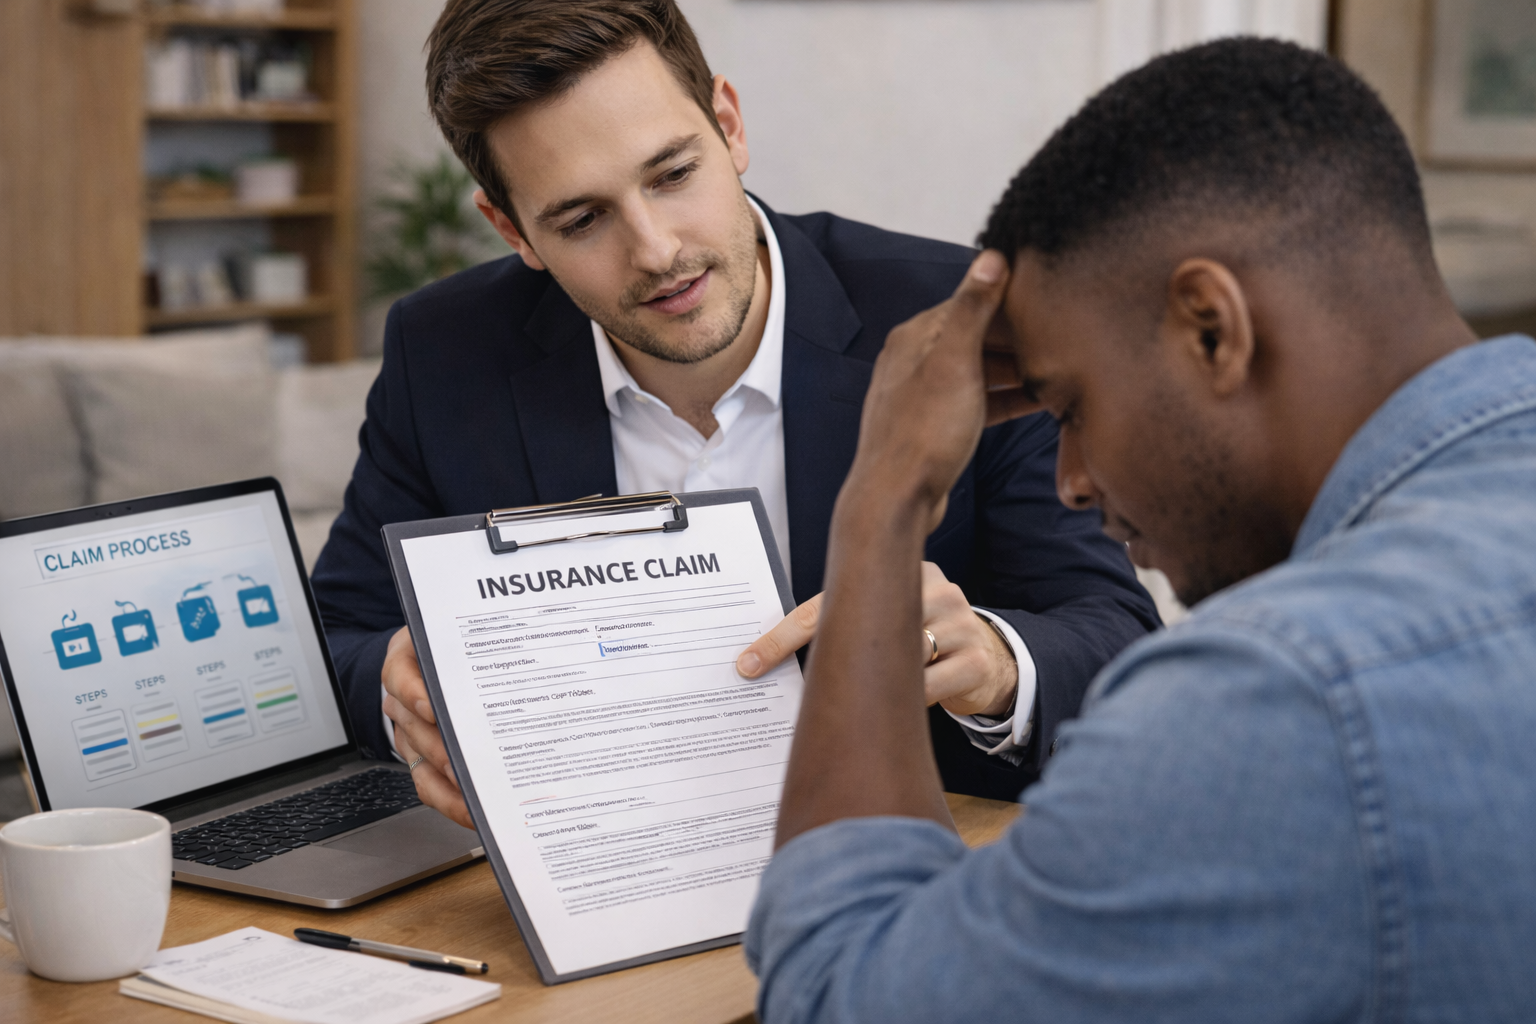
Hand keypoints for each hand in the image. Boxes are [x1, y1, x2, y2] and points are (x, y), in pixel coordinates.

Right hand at [381, 627, 473, 829]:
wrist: (440, 656)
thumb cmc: (455, 646)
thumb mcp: (463, 631)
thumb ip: (483, 636)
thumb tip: (518, 645)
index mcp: (407, 660)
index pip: (400, 675)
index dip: (414, 693)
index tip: (432, 707)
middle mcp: (402, 698)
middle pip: (413, 726)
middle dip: (441, 748)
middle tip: (465, 763)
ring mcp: (410, 730)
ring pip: (420, 761)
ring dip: (448, 781)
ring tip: (475, 795)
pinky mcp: (421, 756)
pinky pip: (428, 784)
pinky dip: (451, 800)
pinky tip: (474, 809)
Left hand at [736, 562, 1017, 716]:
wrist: (990, 662)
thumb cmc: (924, 645)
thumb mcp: (890, 630)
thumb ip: (851, 632)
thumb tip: (778, 665)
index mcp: (902, 574)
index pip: (830, 604)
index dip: (784, 636)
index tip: (748, 663)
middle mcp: (934, 588)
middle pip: (861, 630)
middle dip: (816, 664)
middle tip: (773, 683)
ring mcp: (960, 621)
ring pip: (896, 659)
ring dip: (875, 686)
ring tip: (872, 696)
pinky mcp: (975, 660)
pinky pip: (927, 688)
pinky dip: (912, 701)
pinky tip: (914, 702)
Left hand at [846, 250, 1031, 532]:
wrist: (896, 498)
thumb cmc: (922, 432)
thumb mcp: (955, 361)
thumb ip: (973, 309)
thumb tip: (991, 257)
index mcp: (916, 336)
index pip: (971, 302)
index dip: (1012, 301)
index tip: (1050, 301)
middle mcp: (914, 360)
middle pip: (977, 336)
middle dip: (1018, 338)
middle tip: (1063, 339)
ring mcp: (923, 394)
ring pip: (979, 371)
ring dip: (1016, 370)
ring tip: (1058, 370)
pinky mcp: (934, 425)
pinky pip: (976, 401)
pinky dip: (1003, 399)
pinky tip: (1036, 402)